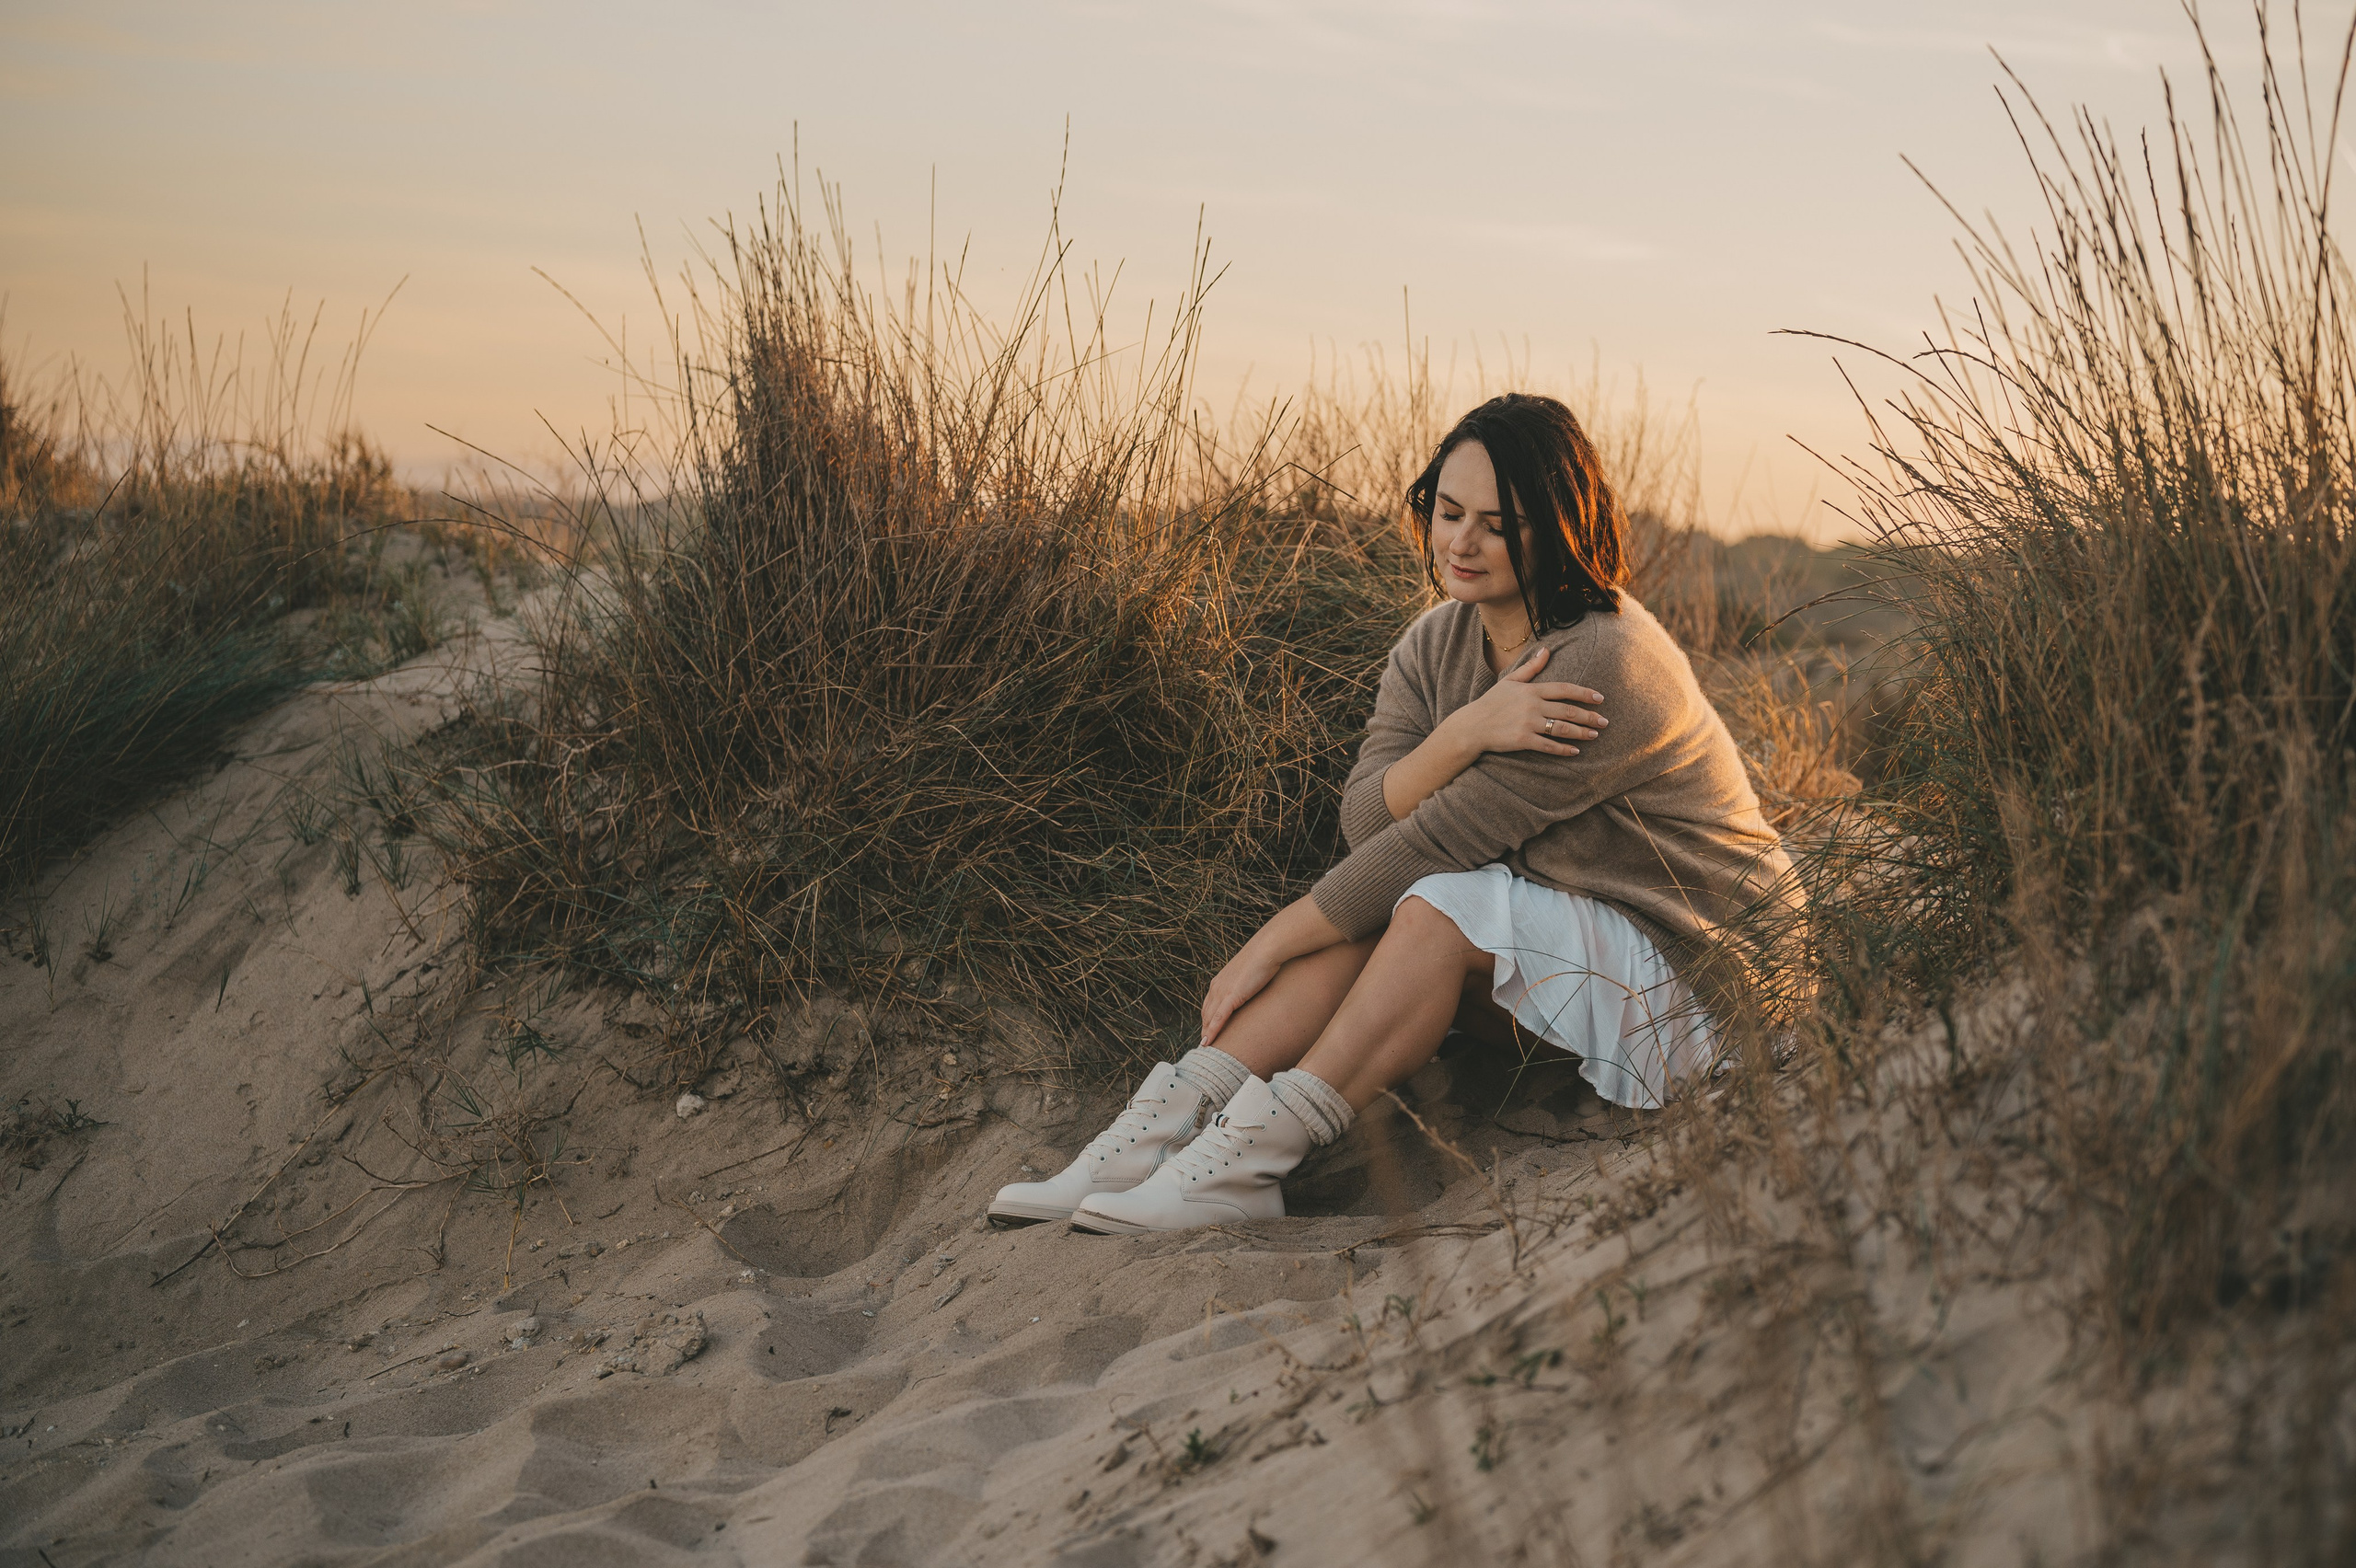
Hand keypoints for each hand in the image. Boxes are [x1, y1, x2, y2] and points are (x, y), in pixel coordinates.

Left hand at [1199, 941, 1283, 1049]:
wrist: (1267, 949)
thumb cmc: (1263, 959)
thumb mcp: (1249, 974)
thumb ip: (1245, 984)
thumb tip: (1251, 990)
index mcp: (1219, 981)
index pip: (1209, 1005)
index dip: (1207, 1020)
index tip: (1207, 1033)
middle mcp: (1216, 986)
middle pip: (1206, 1014)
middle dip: (1204, 1029)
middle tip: (1205, 1045)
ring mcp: (1222, 991)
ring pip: (1209, 1018)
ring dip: (1206, 1034)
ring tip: (1206, 1048)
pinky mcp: (1231, 996)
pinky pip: (1218, 1018)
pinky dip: (1212, 1031)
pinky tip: (1208, 1042)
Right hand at [1445, 644, 1605, 756]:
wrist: (1472, 726)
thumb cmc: (1491, 703)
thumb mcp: (1510, 681)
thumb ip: (1530, 668)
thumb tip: (1546, 651)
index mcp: (1531, 690)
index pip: (1564, 689)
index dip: (1584, 693)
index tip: (1600, 698)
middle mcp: (1532, 705)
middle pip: (1568, 710)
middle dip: (1589, 716)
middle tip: (1605, 721)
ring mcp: (1527, 723)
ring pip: (1562, 728)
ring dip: (1581, 732)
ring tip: (1594, 735)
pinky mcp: (1522, 740)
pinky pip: (1548, 746)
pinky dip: (1563, 749)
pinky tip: (1575, 752)